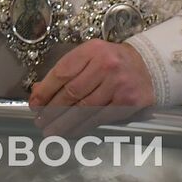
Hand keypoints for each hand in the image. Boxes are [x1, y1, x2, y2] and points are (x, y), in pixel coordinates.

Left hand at [28, 40, 154, 137]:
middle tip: (40, 122)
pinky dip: (82, 127)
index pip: (63, 72)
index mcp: (92, 50)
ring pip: (84, 109)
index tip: (35, 104)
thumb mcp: (89, 57)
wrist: (147, 66)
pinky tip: (71, 131)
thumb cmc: (111, 61)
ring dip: (64, 123)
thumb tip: (38, 91)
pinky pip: (99, 118)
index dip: (45, 91)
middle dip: (52, 110)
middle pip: (72, 92)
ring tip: (51, 131)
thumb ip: (65, 71)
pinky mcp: (128, 102)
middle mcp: (106, 65)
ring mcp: (119, 84)